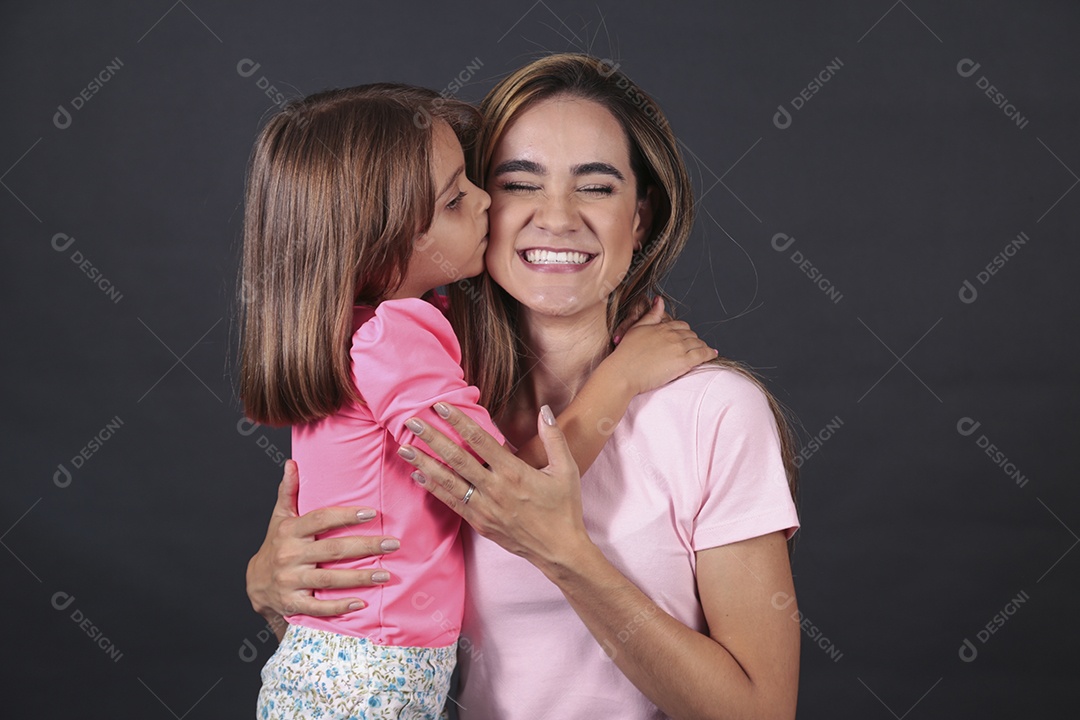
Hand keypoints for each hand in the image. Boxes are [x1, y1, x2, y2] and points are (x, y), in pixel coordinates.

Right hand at [245, 459, 401, 620]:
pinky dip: (339, 607)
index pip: (321, 519)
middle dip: (365, 546)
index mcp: (290, 531)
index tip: (372, 512)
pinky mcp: (293, 603)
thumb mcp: (279, 517)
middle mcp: (290, 555)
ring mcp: (291, 581)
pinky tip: (361, 603)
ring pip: (329, 580)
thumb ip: (288, 491)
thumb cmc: (277, 544)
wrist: (256, 583)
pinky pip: (318, 607)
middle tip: (393, 543)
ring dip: (359, 578)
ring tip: (386, 574)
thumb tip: (291, 463)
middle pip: (333, 550)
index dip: (346, 515)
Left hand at [396, 404, 592, 575]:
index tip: (441, 407)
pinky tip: (418, 476)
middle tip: (411, 421)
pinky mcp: (479, 523)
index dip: (459, 422)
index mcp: (514, 473)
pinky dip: (433, 488)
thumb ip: (554, 439)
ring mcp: (484, 508)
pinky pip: (451, 503)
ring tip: (404, 448)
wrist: (559, 550)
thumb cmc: (564, 508)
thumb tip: (545, 410)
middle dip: (432, 438)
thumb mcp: (566, 470)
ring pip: (448, 481)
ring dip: (424, 463)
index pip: (480, 440)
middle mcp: (494, 489)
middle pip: (457, 458)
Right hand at [606, 297, 716, 394]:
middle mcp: (672, 335)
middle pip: (691, 334)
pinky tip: (713, 354)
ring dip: (702, 346)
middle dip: (693, 339)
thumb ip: (651, 314)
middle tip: (694, 346)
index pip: (680, 325)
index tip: (686, 337)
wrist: (623, 372)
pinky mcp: (683, 362)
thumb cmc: (625, 354)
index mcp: (662, 327)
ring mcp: (679, 348)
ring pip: (698, 343)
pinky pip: (702, 355)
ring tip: (704, 351)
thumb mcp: (636, 328)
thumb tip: (659, 299)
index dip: (684, 331)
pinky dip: (710, 353)